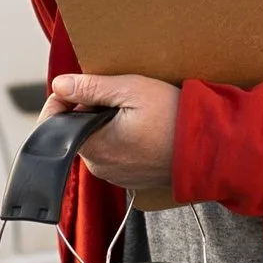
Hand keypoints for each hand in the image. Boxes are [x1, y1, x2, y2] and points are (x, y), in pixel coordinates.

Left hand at [45, 72, 178, 204]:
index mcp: (93, 146)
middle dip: (88, 109)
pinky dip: (121, 138)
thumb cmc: (174, 119)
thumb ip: (91, 87)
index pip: (53, 126)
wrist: (209, 149)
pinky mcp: (131, 178)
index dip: (60, 101)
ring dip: (106, 123)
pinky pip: (115, 154)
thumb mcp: (131, 90)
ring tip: (133, 110)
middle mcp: (99, 166)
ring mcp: (115, 175)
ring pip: (97, 141)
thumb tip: (60, 85)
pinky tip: (142, 127)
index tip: (74, 86)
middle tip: (115, 94)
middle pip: (77, 131)